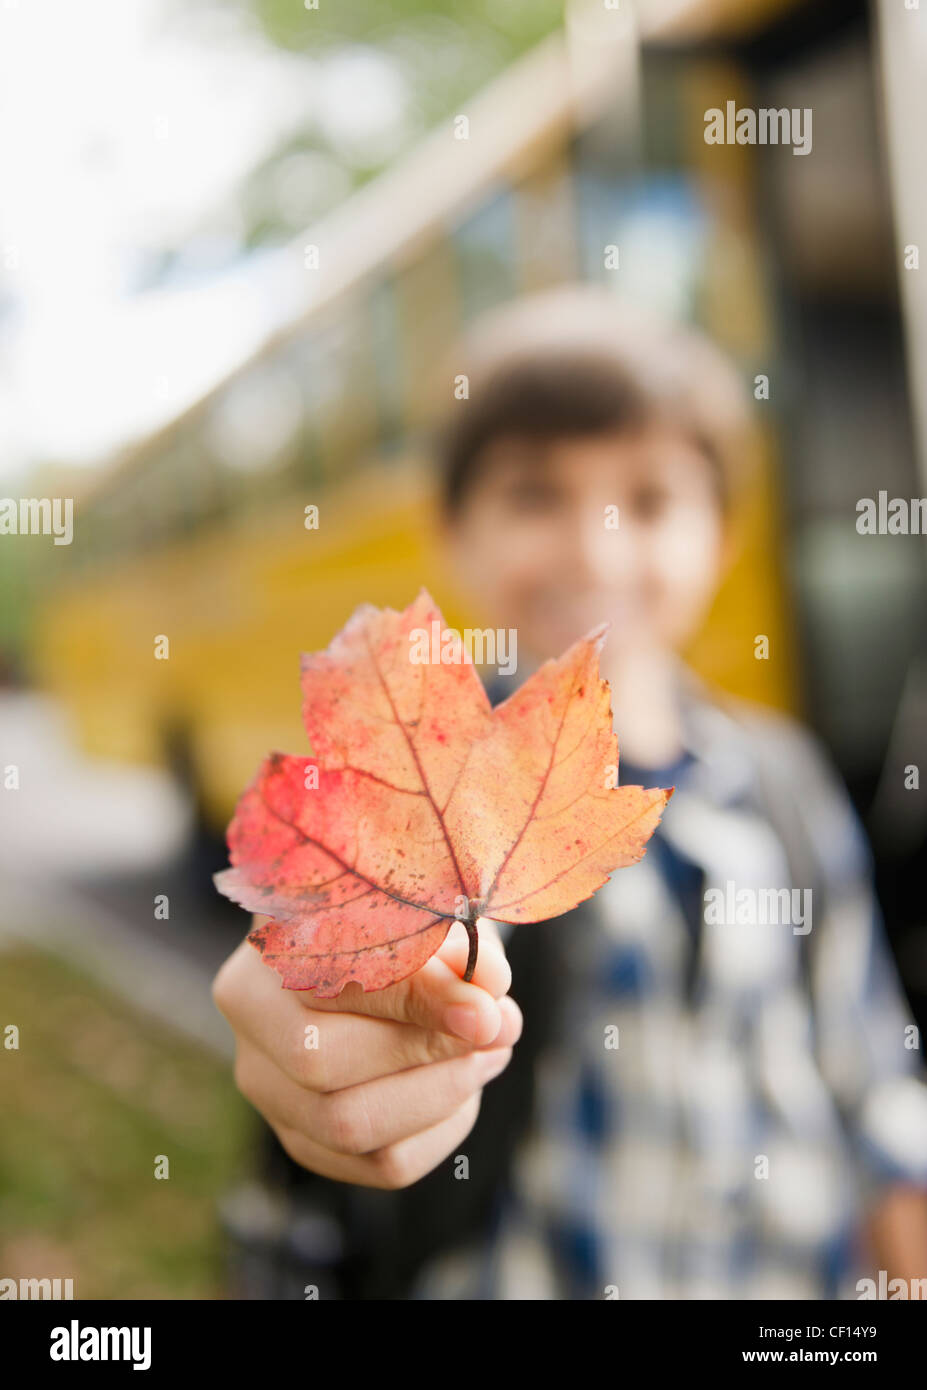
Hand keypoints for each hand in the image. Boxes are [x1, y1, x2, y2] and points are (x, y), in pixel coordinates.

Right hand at [211, 916, 521, 1189]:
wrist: (378, 948)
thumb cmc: (407, 918)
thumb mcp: (431, 911)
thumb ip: (457, 946)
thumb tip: (489, 989)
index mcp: (270, 940)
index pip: (328, 980)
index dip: (413, 1000)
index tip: (484, 1010)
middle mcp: (250, 1015)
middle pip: (321, 1062)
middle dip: (427, 1052)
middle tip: (499, 1027)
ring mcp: (268, 1084)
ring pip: (348, 1126)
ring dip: (441, 1094)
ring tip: (489, 1052)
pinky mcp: (303, 1136)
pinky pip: (382, 1163)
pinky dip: (442, 1129)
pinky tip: (463, 1083)